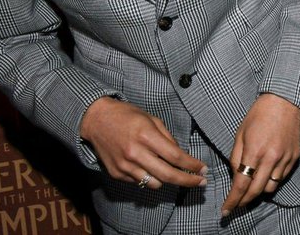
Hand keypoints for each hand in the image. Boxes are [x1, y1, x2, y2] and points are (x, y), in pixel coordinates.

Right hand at [80, 97, 206, 188]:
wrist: (96, 120)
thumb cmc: (126, 116)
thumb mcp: (151, 119)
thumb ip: (167, 138)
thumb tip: (180, 155)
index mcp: (146, 136)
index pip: (175, 156)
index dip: (192, 165)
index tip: (203, 170)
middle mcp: (135, 153)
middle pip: (168, 175)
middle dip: (188, 181)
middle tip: (201, 182)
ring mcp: (125, 166)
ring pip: (154, 183)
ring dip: (167, 180)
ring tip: (171, 171)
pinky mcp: (116, 173)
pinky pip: (139, 181)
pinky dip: (149, 177)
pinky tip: (149, 167)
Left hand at [221, 94, 299, 216]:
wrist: (285, 101)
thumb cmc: (259, 114)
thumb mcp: (240, 133)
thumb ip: (236, 157)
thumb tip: (236, 175)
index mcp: (255, 151)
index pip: (241, 184)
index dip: (233, 199)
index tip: (226, 209)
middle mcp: (272, 158)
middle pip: (256, 191)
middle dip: (244, 201)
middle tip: (237, 205)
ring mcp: (285, 159)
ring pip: (271, 187)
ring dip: (259, 191)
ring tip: (252, 187)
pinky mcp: (295, 157)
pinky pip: (282, 177)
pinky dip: (272, 180)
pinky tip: (266, 174)